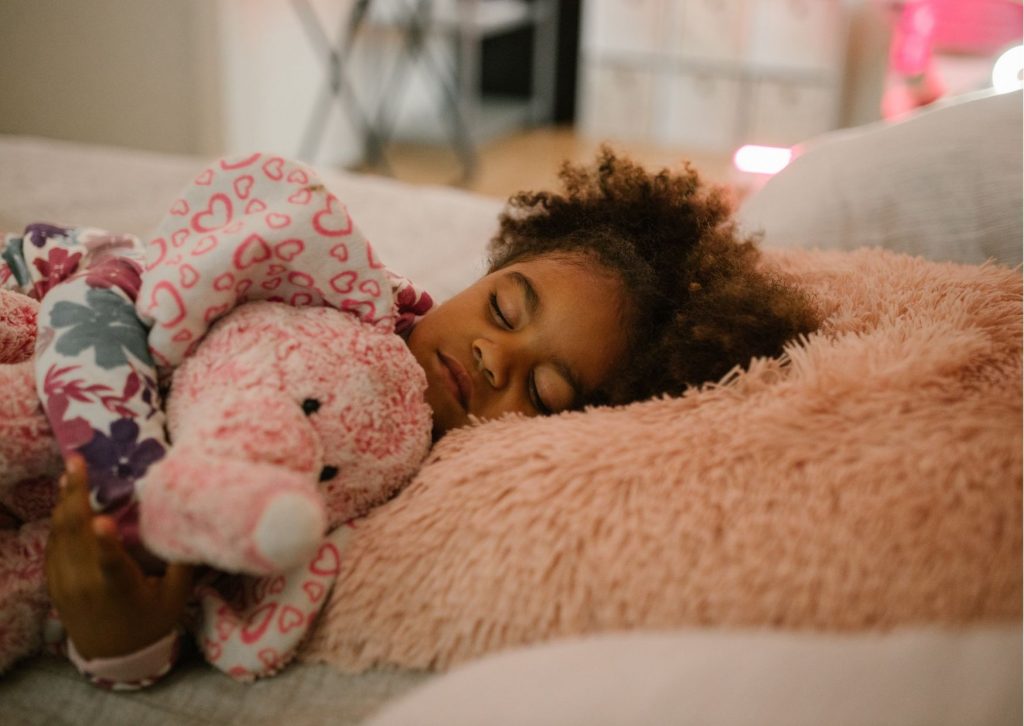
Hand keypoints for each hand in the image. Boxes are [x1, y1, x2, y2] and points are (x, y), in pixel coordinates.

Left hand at [45, 455, 193, 659]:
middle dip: (75, 494)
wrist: (111, 654)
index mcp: (118, 591)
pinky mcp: (54, 580)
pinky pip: (54, 542)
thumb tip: (191, 520)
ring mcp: (64, 582)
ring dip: (64, 500)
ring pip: (60, 533)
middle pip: (76, 535)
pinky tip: (67, 498)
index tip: (104, 520)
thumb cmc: (149, 622)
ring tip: (70, 472)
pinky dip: (61, 518)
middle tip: (77, 461)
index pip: (111, 566)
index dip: (107, 544)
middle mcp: (85, 585)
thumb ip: (180, 561)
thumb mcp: (174, 597)